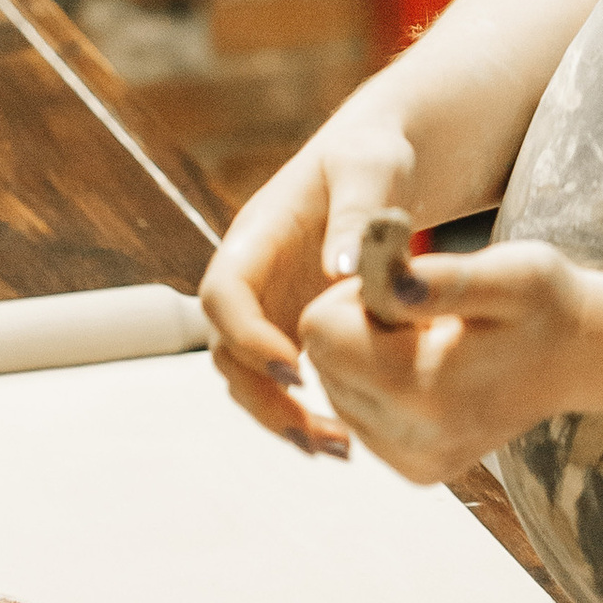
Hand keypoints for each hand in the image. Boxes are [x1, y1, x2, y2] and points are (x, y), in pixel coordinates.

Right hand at [199, 115, 416, 456]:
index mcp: (257, 235)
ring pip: (250, 375)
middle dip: (262, 395)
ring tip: (338, 448)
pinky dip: (306, 411)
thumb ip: (358, 210)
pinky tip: (351, 439)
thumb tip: (338, 269)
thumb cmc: (374, 153)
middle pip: (226, 349)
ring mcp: (268, 306)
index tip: (298, 368)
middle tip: (314, 433)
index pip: (223, 293)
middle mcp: (251, 277)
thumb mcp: (373, 166)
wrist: (379, 162)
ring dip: (281, 416)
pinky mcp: (293, 328)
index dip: (246, 335)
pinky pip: (284, 380)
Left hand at [297, 242, 587, 483]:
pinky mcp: (417, 470)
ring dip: (368, 357)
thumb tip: (386, 284)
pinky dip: (381, 386)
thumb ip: (442, 281)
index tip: (407, 288)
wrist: (582, 358)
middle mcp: (413, 439)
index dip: (355, 295)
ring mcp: (415, 461)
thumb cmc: (545, 304)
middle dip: (358, 328)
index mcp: (426, 388)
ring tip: (432, 343)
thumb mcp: (509, 274)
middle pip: (322, 363)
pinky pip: (359, 416)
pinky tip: (432, 371)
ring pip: (335, 390)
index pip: (319, 332)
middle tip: (423, 316)